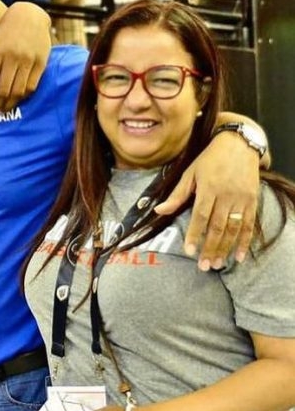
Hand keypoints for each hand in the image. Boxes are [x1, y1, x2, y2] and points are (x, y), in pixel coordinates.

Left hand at [0, 2, 50, 118]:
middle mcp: (11, 57)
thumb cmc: (5, 33)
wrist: (29, 15)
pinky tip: (14, 102)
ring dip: (6, 106)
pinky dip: (21, 97)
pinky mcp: (41, 62)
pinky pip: (31, 86)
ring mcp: (28, 60)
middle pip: (1, 91)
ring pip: (17, 91)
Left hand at [156, 129, 259, 268]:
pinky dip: (244, 241)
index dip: (194, 234)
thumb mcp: (190, 173)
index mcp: (208, 188)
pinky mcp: (253, 200)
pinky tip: (239, 256)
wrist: (239, 145)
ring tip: (218, 264)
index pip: (200, 215)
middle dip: (210, 247)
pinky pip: (249, 224)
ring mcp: (242, 198)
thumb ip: (177, 195)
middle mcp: (226, 194)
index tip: (189, 251)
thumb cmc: (210, 159)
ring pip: (233, 228)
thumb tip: (158, 211)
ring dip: (225, 248)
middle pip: (218, 226)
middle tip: (204, 266)